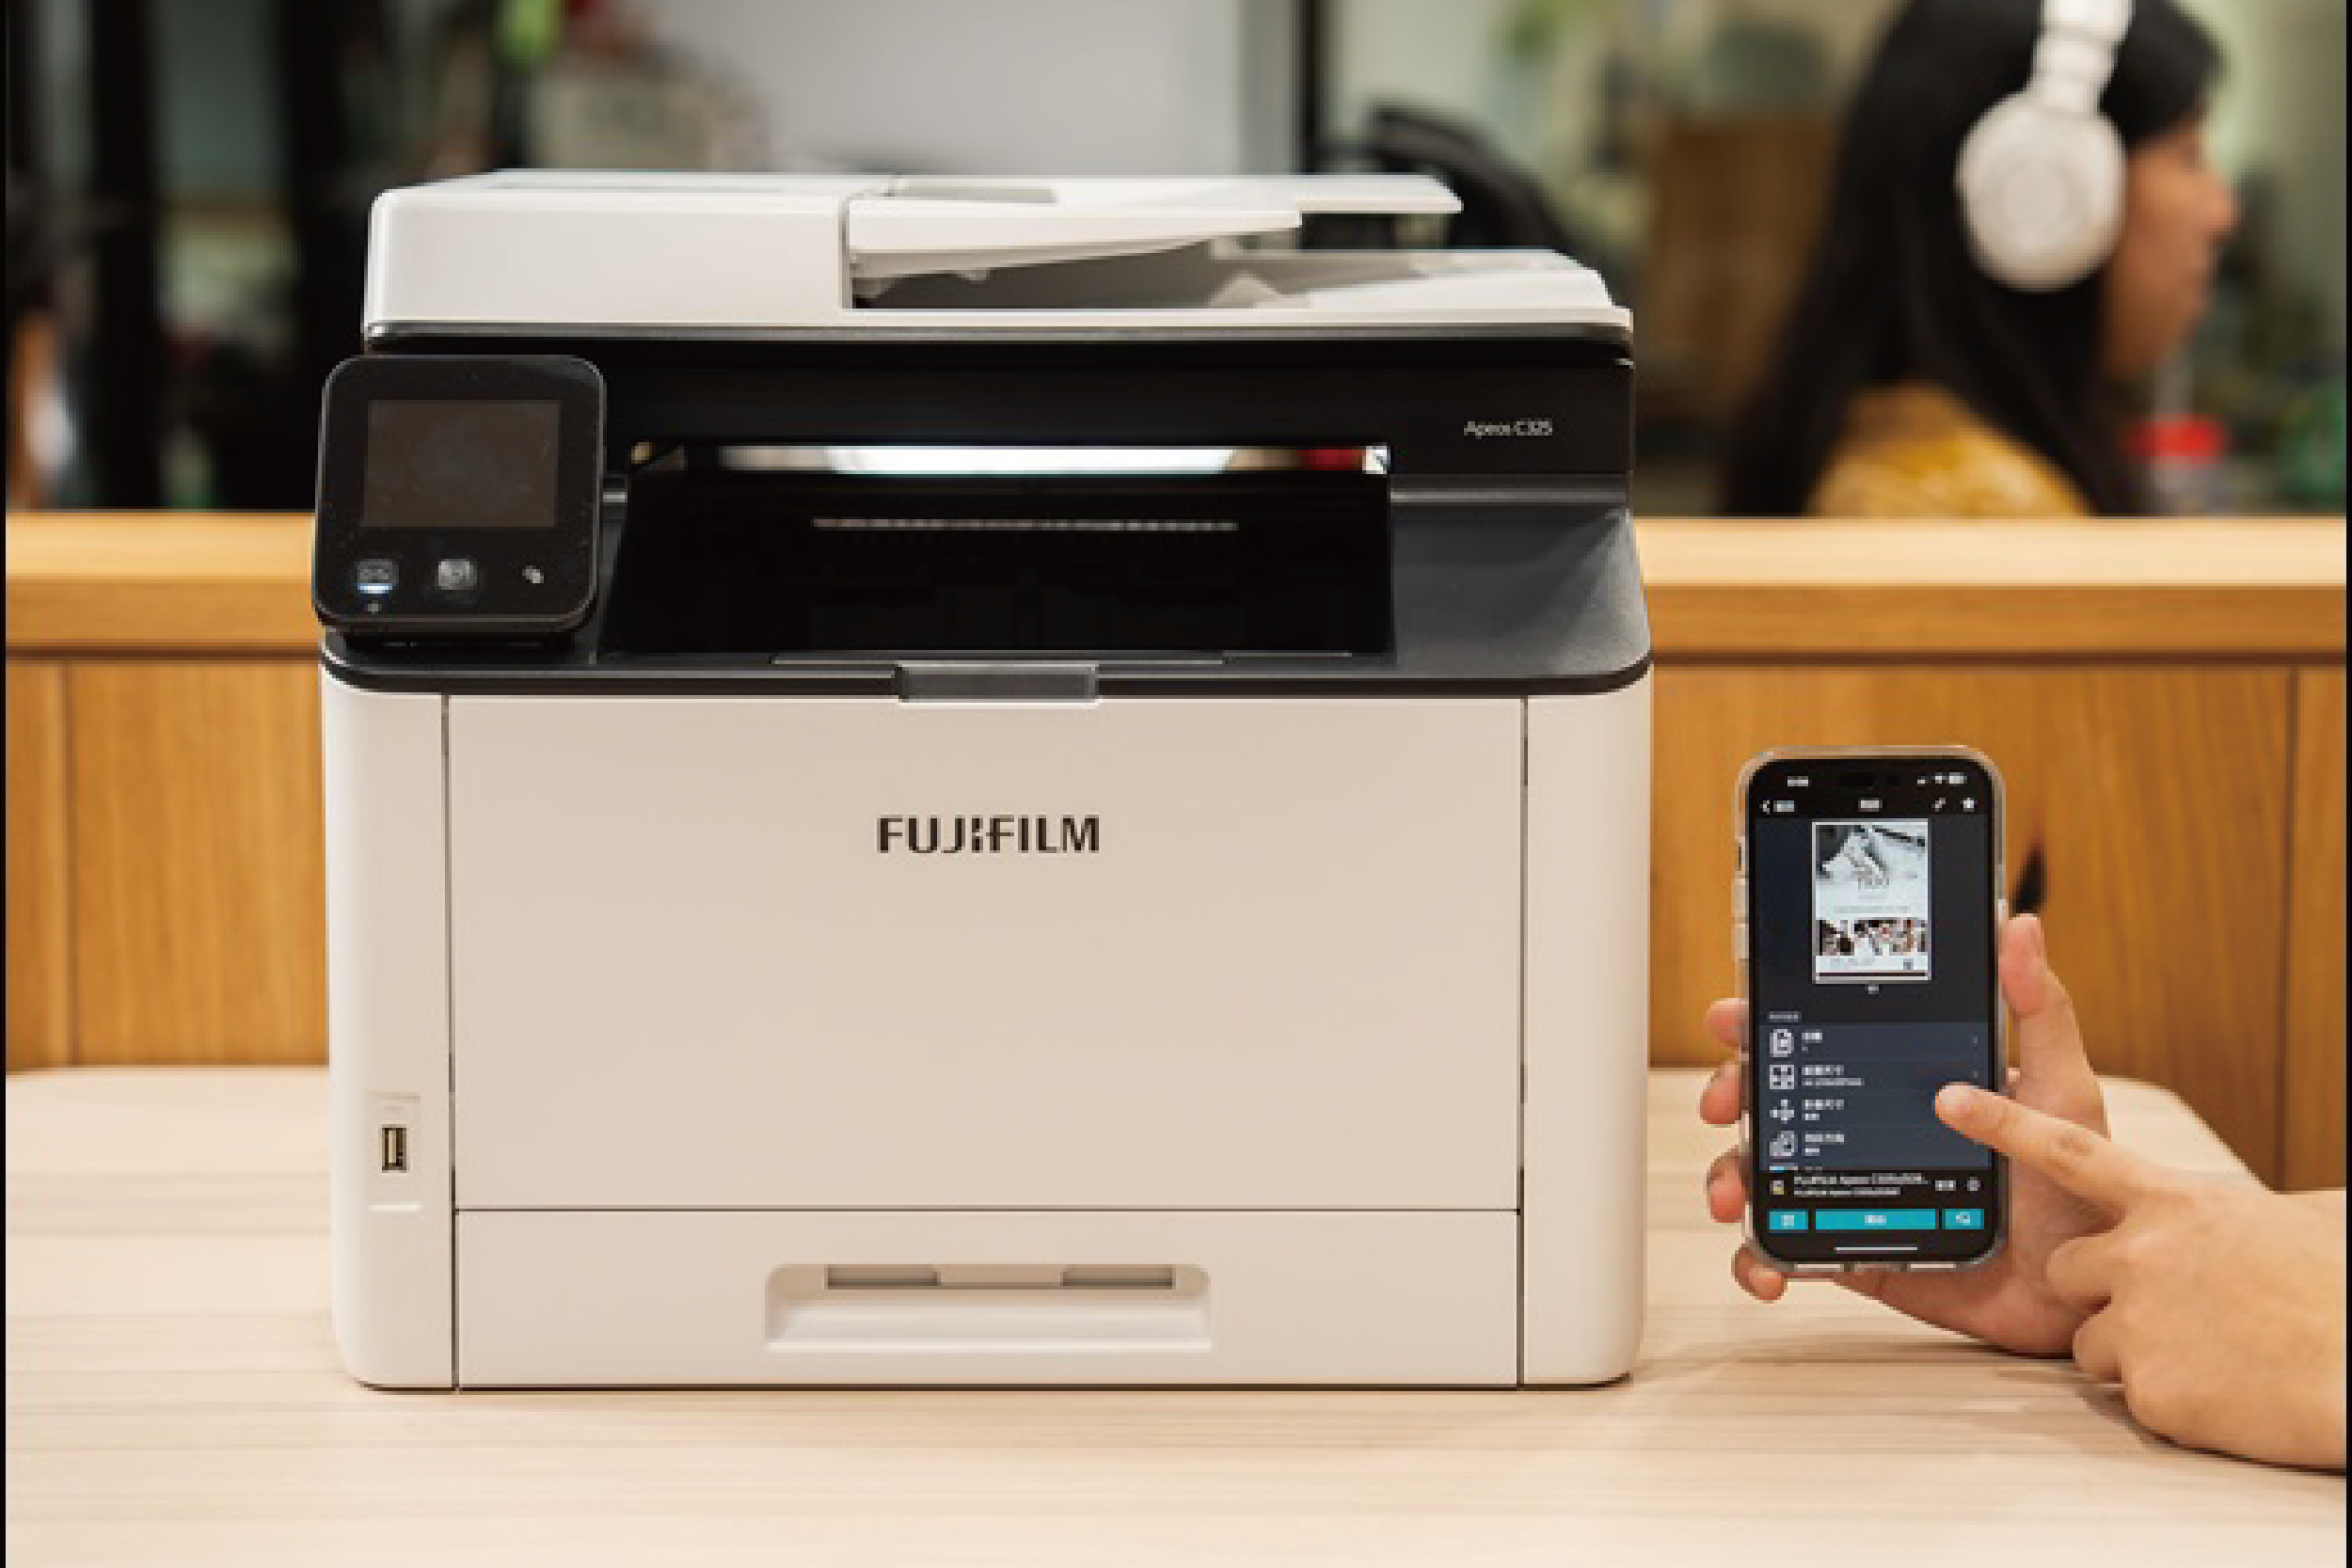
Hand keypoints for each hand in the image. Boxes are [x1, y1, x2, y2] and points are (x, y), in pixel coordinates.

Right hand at [1697, 913, 2111, 1354]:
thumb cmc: (2081, 1188)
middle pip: (1773, 1101)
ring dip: (1731, 1180)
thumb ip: (2039, 1011)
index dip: (1764, 1026)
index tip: (1734, 1019)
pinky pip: (1791, 1253)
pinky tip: (1765, 1270)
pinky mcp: (1856, 1253)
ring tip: (1735, 1199)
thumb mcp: (2062, 1091)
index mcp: (1903, 1085)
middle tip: (1728, 1106)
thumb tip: (2018, 926)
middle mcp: (1867, 1133)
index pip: (1817, 1039)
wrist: (2087, 1289)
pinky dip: (1760, 1261)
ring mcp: (1854, 1194)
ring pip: (1765, 1175)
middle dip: (1732, 1096)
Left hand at [1940, 1084, 2348, 1469]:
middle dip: (2101, 1289)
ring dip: (2137, 1348)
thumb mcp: (2278, 1224)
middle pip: (2068, 1268)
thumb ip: (2216, 1212)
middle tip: (2173, 1306)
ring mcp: (2139, 1320)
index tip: (1950, 1099)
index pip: (2068, 1150)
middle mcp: (2144, 1253)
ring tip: (2213, 1350)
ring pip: (2092, 1337)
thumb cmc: (2334, 1298)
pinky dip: (2170, 1396)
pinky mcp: (2147, 1387)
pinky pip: (2129, 1391)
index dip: (2003, 1122)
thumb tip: (2225, 1206)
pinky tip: (2222, 1389)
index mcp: (2175, 1201)